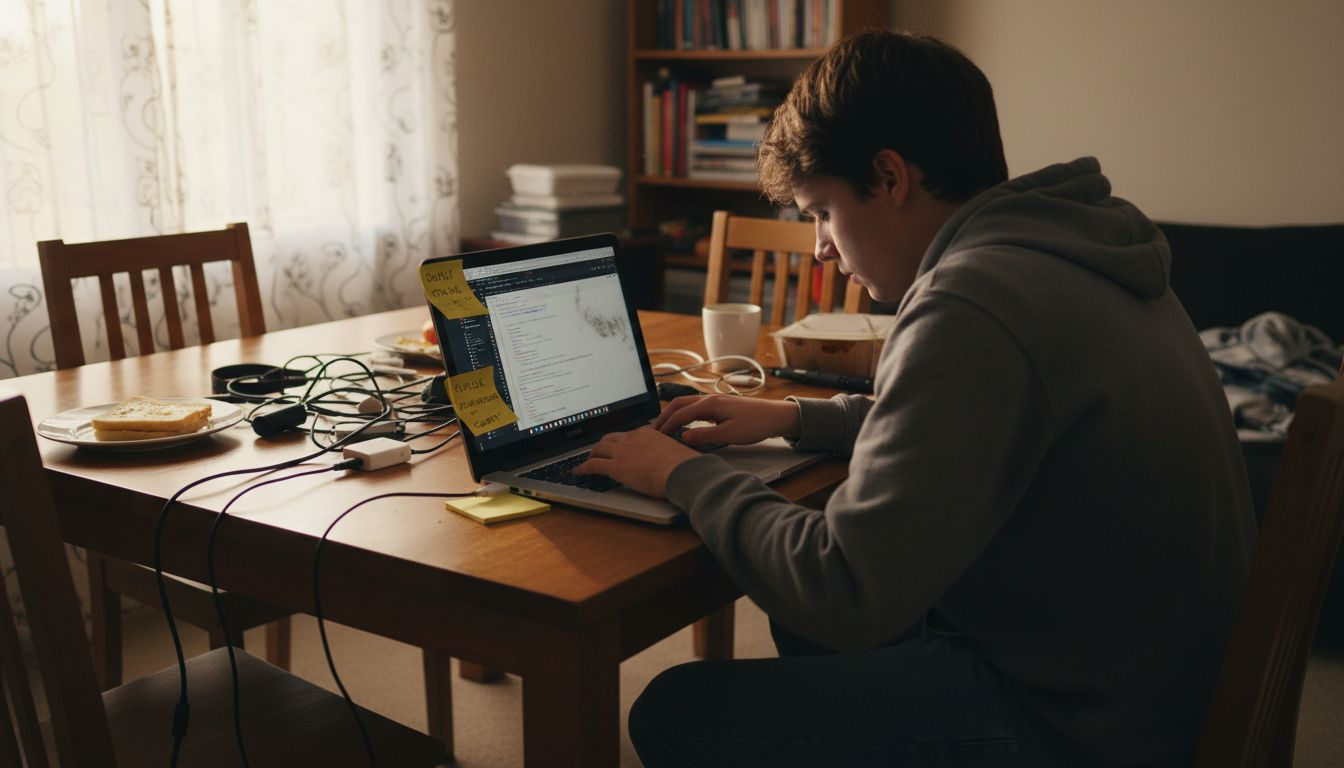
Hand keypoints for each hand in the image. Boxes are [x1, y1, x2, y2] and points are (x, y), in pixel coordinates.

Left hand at [574, 427, 699, 498]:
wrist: (682, 472)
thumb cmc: (685, 466)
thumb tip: (673, 461)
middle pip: (609, 438)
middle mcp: (632, 438)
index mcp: (647, 433)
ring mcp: (622, 451)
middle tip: (598, 452)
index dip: (620, 441)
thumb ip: (669, 453)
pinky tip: (578, 472)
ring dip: (591, 455)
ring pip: (598, 449)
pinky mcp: (615, 467)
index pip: (627, 434)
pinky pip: (593, 465)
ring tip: (587, 461)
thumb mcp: (676, 452)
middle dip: (601, 445)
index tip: (618, 446)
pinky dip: (582, 468)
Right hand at [652, 395, 800, 447]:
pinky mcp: (720, 406)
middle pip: (678, 404)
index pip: (680, 414)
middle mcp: (709, 399)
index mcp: (710, 404)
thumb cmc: (756, 424)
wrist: (776, 416)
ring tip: (664, 427)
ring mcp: (715, 401)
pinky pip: (695, 408)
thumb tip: (683, 437)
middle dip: (664, 416)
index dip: (666, 426)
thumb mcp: (729, 434)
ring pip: (686, 404)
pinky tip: (684, 424)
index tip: (655, 437)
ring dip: (673, 414)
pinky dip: (684, 415)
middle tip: (653, 430)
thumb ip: (705, 436)